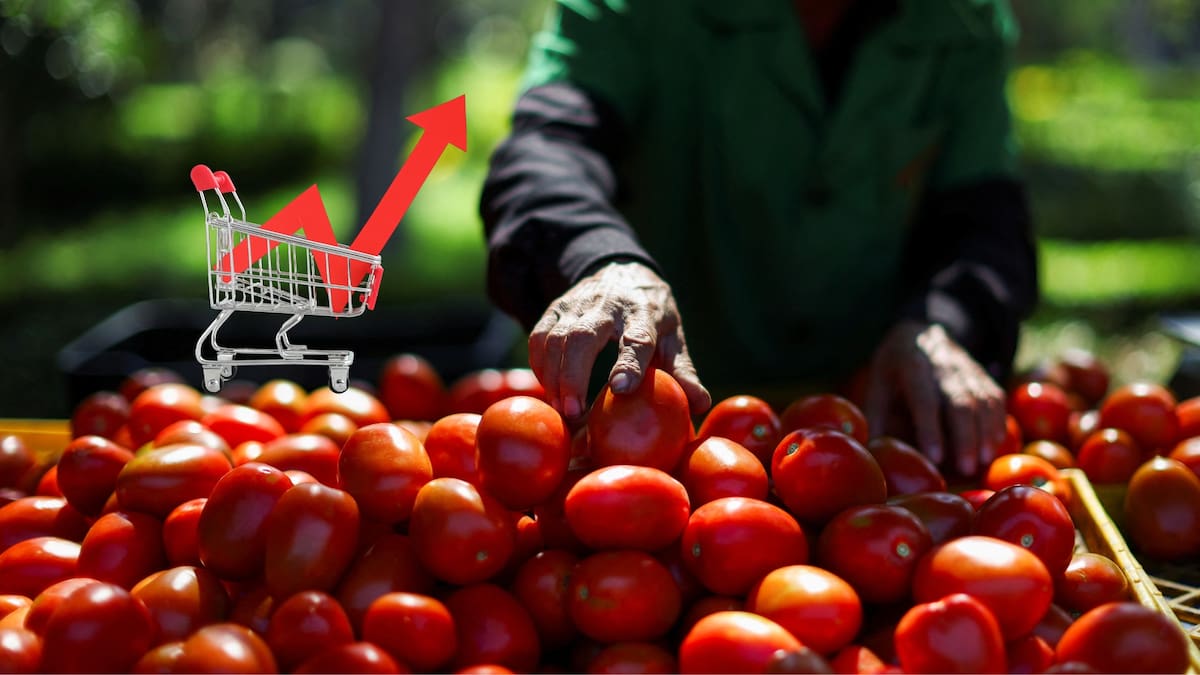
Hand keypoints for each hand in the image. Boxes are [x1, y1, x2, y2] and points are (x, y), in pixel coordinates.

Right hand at [528, 260, 710, 420]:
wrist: (620, 271)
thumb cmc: (652, 317)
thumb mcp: (673, 338)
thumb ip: (683, 372)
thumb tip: (701, 405)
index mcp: (644, 312)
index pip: (637, 337)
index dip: (629, 363)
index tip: (621, 389)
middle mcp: (608, 304)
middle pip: (584, 337)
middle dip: (574, 376)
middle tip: (573, 413)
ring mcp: (577, 304)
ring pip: (555, 339)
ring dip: (554, 377)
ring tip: (562, 410)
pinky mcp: (554, 309)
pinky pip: (539, 339)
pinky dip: (540, 367)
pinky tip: (550, 389)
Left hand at [863, 320, 1005, 476]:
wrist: (922, 332)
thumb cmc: (893, 369)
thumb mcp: (876, 384)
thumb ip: (875, 417)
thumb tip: (872, 454)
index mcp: (912, 365)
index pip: (924, 399)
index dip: (931, 428)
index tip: (936, 457)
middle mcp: (943, 365)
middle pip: (960, 402)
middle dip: (965, 437)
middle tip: (966, 469)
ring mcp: (967, 368)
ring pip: (982, 401)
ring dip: (985, 433)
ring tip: (983, 463)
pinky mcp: (982, 375)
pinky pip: (995, 398)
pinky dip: (997, 423)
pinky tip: (994, 446)